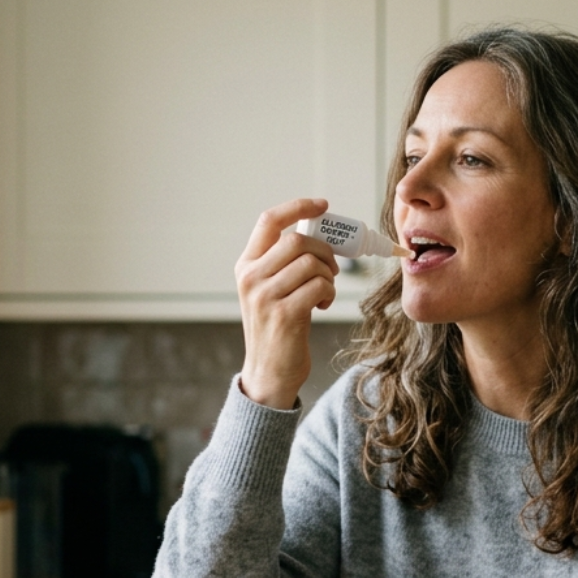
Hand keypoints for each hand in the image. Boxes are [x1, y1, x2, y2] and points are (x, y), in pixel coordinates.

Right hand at [236, 198, 339, 409]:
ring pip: (311, 262)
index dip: (298, 207)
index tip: (322, 205)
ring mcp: (265, 296)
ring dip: (328, 275)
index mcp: (246, 265)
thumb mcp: (270, 290)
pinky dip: (329, 292)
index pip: (269, 220)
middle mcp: (250, 278)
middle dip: (324, 251)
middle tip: (331, 269)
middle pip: (297, 240)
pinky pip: (319, 285)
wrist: (269, 373)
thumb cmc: (277, 329)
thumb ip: (283, 263)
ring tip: (325, 292)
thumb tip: (320, 236)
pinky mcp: (284, 314)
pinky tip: (323, 305)